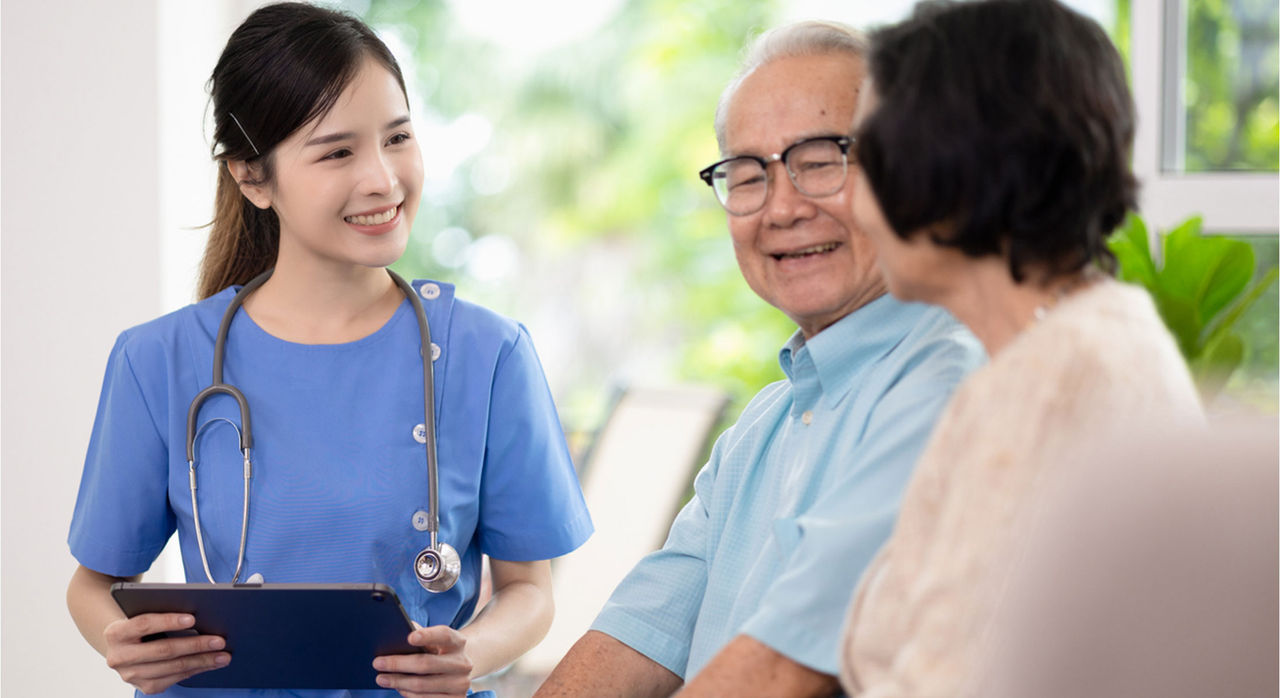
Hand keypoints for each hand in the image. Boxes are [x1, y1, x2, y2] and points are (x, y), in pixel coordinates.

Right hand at [102, 613, 228, 694]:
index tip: (193, 618)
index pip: (144, 624)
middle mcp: (119, 657)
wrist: (123, 647)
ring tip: (223, 655)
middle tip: (219, 640)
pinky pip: (175, 679)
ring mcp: (131, 675)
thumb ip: (162, 612)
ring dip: (202, 661)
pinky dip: (196, 670)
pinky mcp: (144, 687)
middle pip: (163, 650)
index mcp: (116, 633)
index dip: (168, 621)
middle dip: (195, 645)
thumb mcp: (143, 614)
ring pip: (172, 667)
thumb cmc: (140, 627)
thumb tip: (198, 613)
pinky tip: (210, 663)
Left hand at [373, 624, 472, 697]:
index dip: (428, 636)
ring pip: (423, 685)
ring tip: (382, 678)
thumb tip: (392, 634)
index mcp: (458, 642)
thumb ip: (418, 634)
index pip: (444, 635)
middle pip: (427, 664)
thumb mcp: (435, 641)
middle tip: (378, 662)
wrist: (460, 671)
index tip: (409, 638)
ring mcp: (461, 684)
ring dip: (398, 682)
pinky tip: (398, 687)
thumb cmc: (439, 652)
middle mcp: (463, 663)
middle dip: (399, 663)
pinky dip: (408, 694)